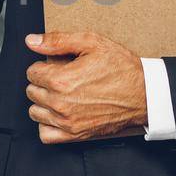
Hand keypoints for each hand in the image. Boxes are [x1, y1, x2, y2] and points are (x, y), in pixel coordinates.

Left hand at [25, 31, 146, 143]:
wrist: (144, 94)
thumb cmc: (122, 69)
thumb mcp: (92, 43)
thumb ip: (58, 40)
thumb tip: (32, 41)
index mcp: (62, 80)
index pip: (32, 72)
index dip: (43, 66)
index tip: (55, 67)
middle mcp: (61, 103)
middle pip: (32, 92)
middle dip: (42, 83)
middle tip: (60, 78)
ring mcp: (67, 121)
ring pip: (35, 112)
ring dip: (43, 103)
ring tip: (59, 95)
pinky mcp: (75, 134)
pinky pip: (46, 134)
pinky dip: (47, 124)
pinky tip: (57, 113)